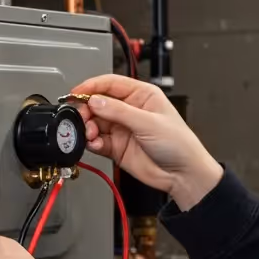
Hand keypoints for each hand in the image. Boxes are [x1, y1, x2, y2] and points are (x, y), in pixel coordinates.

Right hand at [71, 74, 223, 210]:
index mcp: (141, 95)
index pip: (110, 84)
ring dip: (88, 128)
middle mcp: (129, 110)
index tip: (76, 93)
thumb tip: (95, 101)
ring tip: (90, 134)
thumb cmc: (178, 144)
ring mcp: (121, 128)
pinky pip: (96, 141)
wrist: (182, 174)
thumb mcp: (149, 123)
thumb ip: (119, 111)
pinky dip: (92, 142)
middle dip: (86, 110)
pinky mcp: (115, 147)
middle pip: (98, 103)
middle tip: (82, 118)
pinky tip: (95, 144)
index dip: (91, 87)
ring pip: (94, 122)